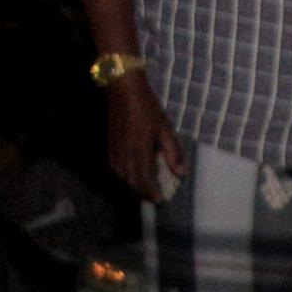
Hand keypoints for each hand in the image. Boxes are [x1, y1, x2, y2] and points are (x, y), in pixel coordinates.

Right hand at [106, 73, 185, 203]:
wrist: (123, 90)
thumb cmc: (148, 108)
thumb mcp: (166, 129)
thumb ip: (174, 152)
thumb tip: (181, 174)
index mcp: (140, 149)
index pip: (145, 177)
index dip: (152, 191)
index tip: (160, 200)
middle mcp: (124, 151)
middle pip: (131, 179)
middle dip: (142, 191)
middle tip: (153, 197)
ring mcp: (114, 147)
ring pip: (120, 174)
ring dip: (131, 184)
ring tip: (143, 189)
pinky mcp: (109, 143)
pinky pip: (113, 165)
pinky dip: (121, 174)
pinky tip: (129, 175)